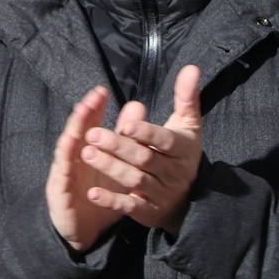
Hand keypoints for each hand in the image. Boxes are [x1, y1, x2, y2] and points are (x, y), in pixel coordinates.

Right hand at [46, 85, 125, 252]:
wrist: (83, 232)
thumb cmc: (97, 194)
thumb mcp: (116, 167)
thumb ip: (126, 138)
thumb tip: (138, 106)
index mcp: (86, 152)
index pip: (90, 125)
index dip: (95, 108)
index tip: (102, 91)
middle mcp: (73, 159)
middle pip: (78, 131)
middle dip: (85, 113)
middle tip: (93, 97)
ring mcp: (64, 173)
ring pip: (68, 148)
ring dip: (74, 129)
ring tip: (81, 112)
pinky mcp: (59, 190)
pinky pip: (63, 173)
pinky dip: (65, 158)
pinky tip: (69, 144)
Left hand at [76, 65, 203, 234]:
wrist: (191, 199)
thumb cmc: (182, 153)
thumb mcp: (188, 125)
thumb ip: (186, 97)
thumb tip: (191, 67)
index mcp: (183, 149)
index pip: (164, 140)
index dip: (146, 133)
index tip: (125, 125)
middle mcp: (174, 172)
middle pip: (144, 159)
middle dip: (118, 147)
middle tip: (92, 135)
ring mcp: (161, 193)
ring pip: (134, 180)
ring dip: (110, 167)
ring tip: (87, 154)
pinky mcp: (149, 211)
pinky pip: (130, 206)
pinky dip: (111, 201)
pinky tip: (92, 193)